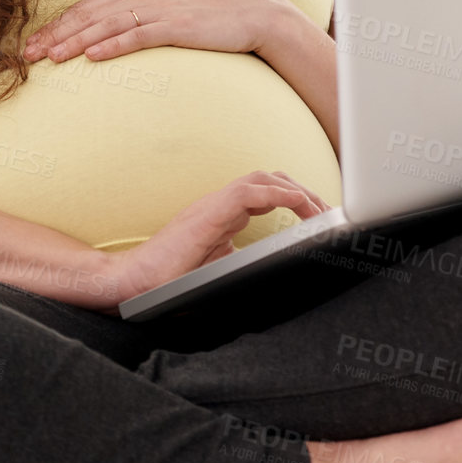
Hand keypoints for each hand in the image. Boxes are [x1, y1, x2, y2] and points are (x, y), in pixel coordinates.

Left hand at [22, 0, 280, 63]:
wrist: (256, 12)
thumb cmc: (213, 14)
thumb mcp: (173, 5)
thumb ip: (144, 13)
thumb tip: (114, 32)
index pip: (90, 6)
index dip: (59, 24)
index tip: (35, 42)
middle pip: (91, 15)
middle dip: (56, 34)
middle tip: (28, 54)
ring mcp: (161, 9)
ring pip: (108, 25)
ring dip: (76, 42)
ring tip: (51, 58)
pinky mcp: (178, 25)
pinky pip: (139, 36)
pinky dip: (114, 46)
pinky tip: (94, 57)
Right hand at [112, 169, 331, 300]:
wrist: (133, 283)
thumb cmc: (169, 281)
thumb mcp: (217, 269)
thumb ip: (242, 262)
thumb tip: (274, 275)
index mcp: (225, 215)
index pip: (268, 194)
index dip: (298, 199)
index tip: (321, 217)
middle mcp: (221, 204)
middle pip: (272, 180)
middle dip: (304, 192)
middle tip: (328, 214)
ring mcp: (214, 205)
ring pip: (263, 179)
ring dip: (296, 190)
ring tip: (318, 211)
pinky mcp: (208, 213)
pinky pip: (248, 191)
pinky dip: (275, 194)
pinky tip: (296, 205)